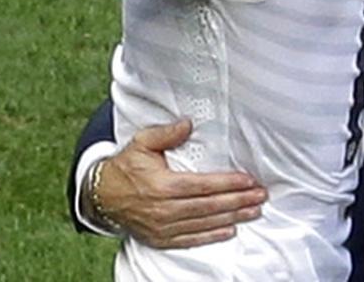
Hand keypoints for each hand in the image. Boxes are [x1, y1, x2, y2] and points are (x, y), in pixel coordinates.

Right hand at [96, 119, 267, 248]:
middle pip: (209, 206)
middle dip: (238, 201)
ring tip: (253, 211)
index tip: (248, 180)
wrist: (102, 197)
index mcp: (162, 185)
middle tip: (260, 196)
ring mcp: (163, 227)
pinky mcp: (161, 239)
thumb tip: (188, 124)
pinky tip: (230, 230)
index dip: (228, 184)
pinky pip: (192, 239)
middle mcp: (165, 210)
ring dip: (232, 217)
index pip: (203, 185)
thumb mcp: (142, 143)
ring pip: (205, 224)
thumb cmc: (126, 167)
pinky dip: (212, 235)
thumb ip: (167, 133)